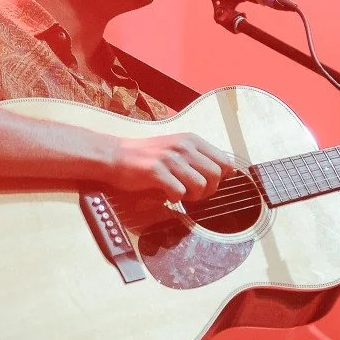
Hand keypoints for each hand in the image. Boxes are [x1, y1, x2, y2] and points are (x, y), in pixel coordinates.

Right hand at [107, 133, 237, 204]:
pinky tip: (166, 193)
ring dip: (192, 196)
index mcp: (192, 140)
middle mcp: (184, 146)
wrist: (114, 155)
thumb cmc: (146, 156)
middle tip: (192, 193)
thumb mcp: (176, 149)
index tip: (206, 183)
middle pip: (216, 175)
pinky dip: (175, 199)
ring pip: (201, 185)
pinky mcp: (156, 171)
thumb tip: (222, 175)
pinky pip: (179, 192)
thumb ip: (198, 158)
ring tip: (179, 193)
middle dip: (208, 190)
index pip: (226, 162)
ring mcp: (170, 158)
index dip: (220, 178)